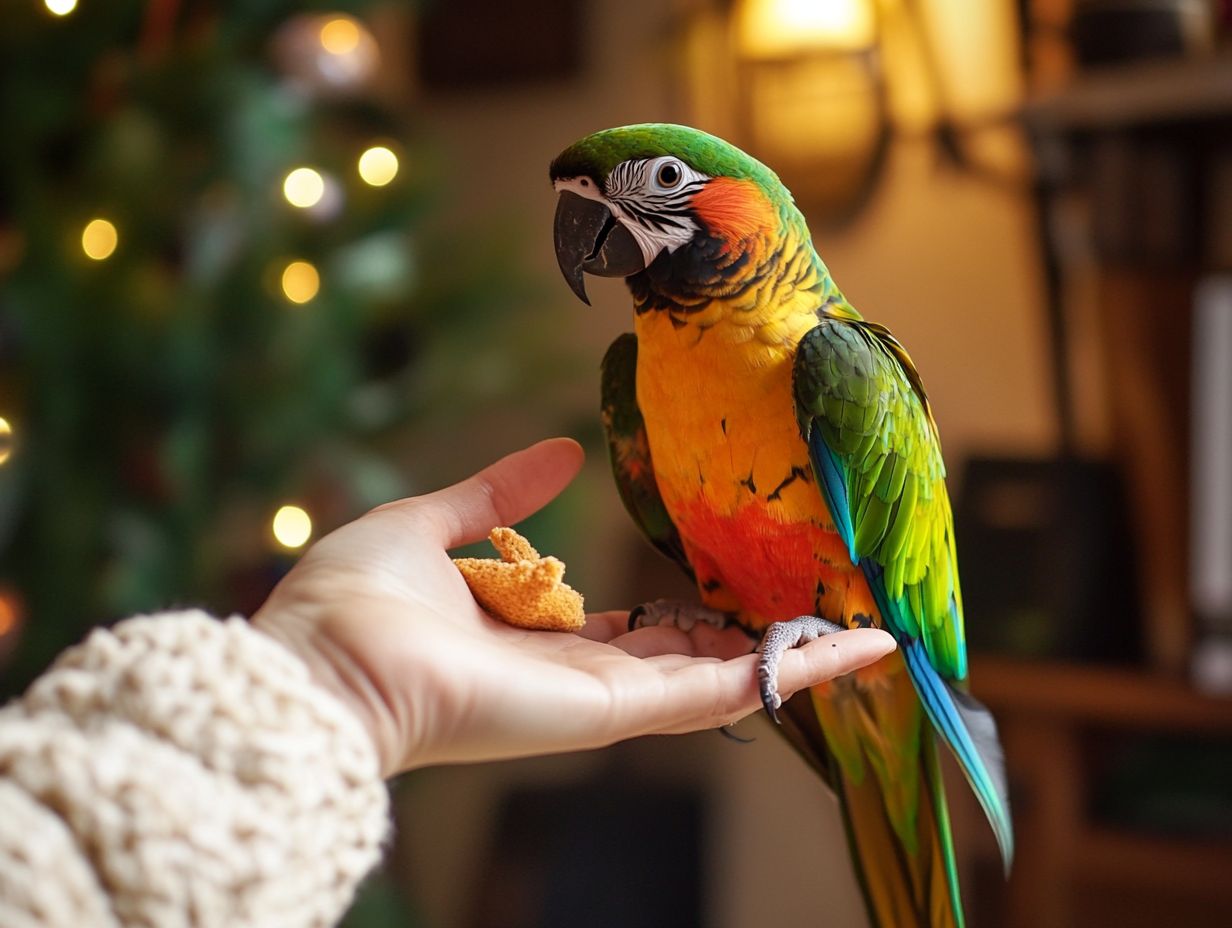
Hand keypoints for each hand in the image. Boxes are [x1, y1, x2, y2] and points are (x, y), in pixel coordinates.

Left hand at [253, 438, 895, 775]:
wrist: (324, 662)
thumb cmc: (358, 600)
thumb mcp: (436, 522)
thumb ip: (499, 491)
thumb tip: (564, 454)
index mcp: (536, 632)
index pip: (635, 624)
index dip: (689, 604)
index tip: (738, 574)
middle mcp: (576, 672)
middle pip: (690, 655)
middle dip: (756, 633)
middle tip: (825, 601)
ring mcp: (601, 696)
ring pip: (722, 678)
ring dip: (796, 656)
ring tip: (869, 629)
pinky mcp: (613, 711)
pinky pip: (717, 694)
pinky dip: (789, 674)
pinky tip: (854, 650)